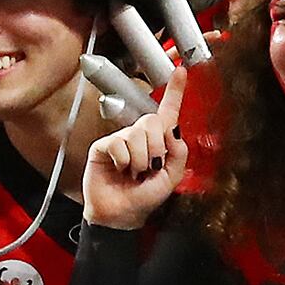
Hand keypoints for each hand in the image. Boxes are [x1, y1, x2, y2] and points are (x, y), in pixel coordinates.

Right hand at [82, 66, 188, 231]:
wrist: (121, 214)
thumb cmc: (145, 197)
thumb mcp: (171, 177)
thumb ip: (178, 152)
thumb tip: (173, 127)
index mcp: (160, 141)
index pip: (168, 112)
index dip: (175, 91)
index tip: (181, 70)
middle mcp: (140, 135)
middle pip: (152, 122)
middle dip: (156, 149)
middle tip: (149, 168)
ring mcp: (121, 139)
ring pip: (137, 134)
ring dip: (140, 160)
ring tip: (134, 173)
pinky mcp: (104, 146)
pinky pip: (119, 144)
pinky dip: (124, 161)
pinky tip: (120, 170)